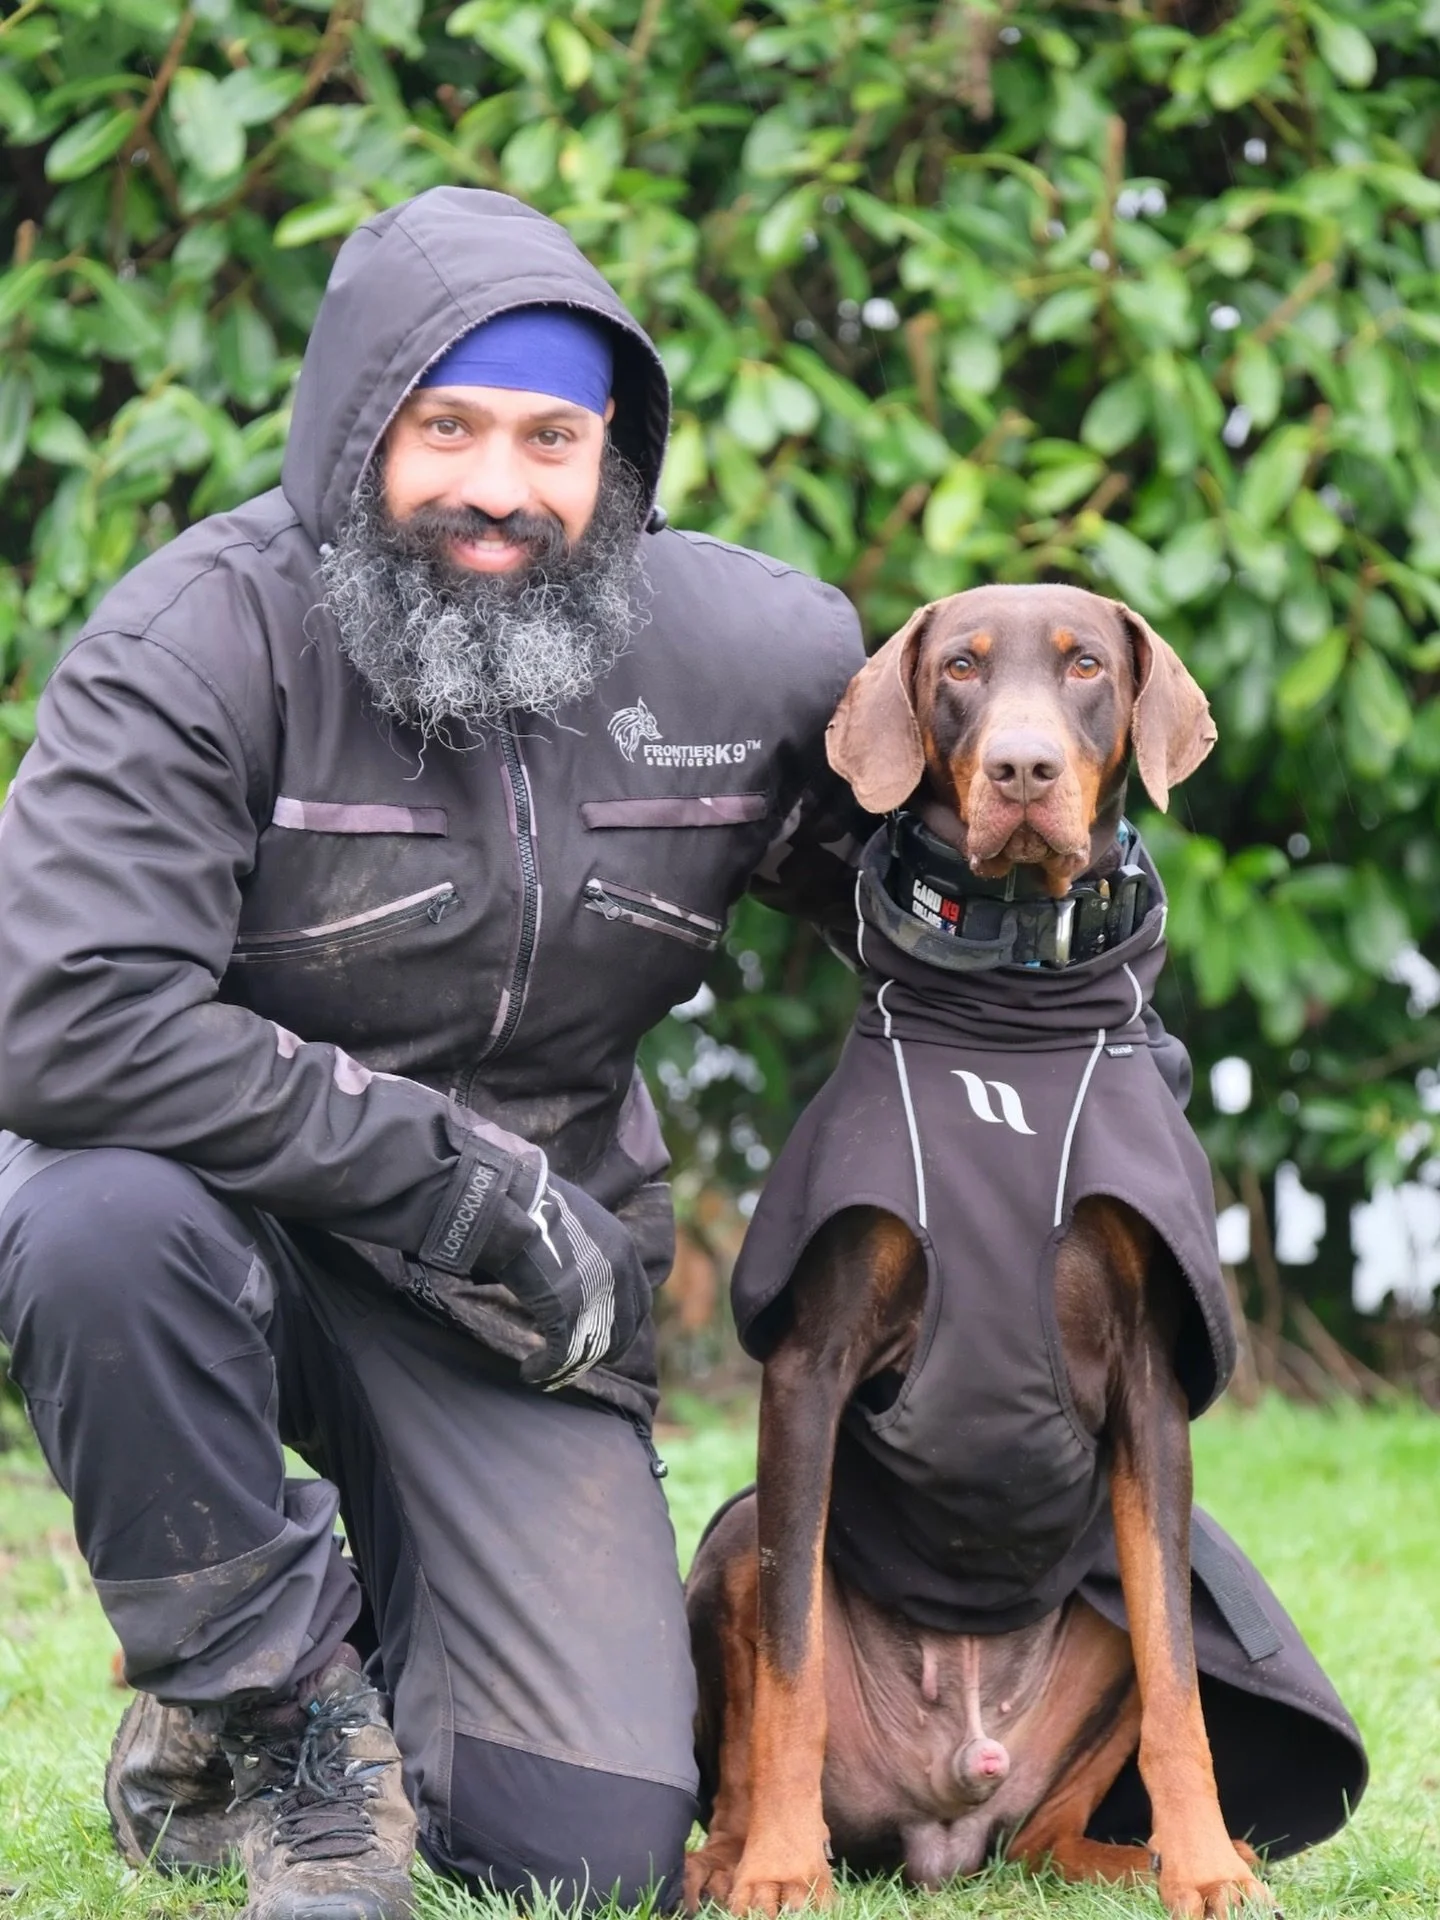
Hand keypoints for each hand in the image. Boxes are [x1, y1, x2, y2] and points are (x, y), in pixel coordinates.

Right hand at [492, 1173, 650, 1388]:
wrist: (507, 1201)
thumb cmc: (532, 1205)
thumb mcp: (579, 1222)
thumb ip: (591, 1251)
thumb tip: (581, 1279)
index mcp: (624, 1248)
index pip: (639, 1303)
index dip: (622, 1327)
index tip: (602, 1338)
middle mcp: (617, 1273)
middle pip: (622, 1331)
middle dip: (600, 1351)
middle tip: (575, 1361)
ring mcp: (593, 1292)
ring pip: (592, 1348)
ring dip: (569, 1367)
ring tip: (545, 1371)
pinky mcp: (564, 1310)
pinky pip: (563, 1355)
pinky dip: (547, 1370)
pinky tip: (530, 1371)